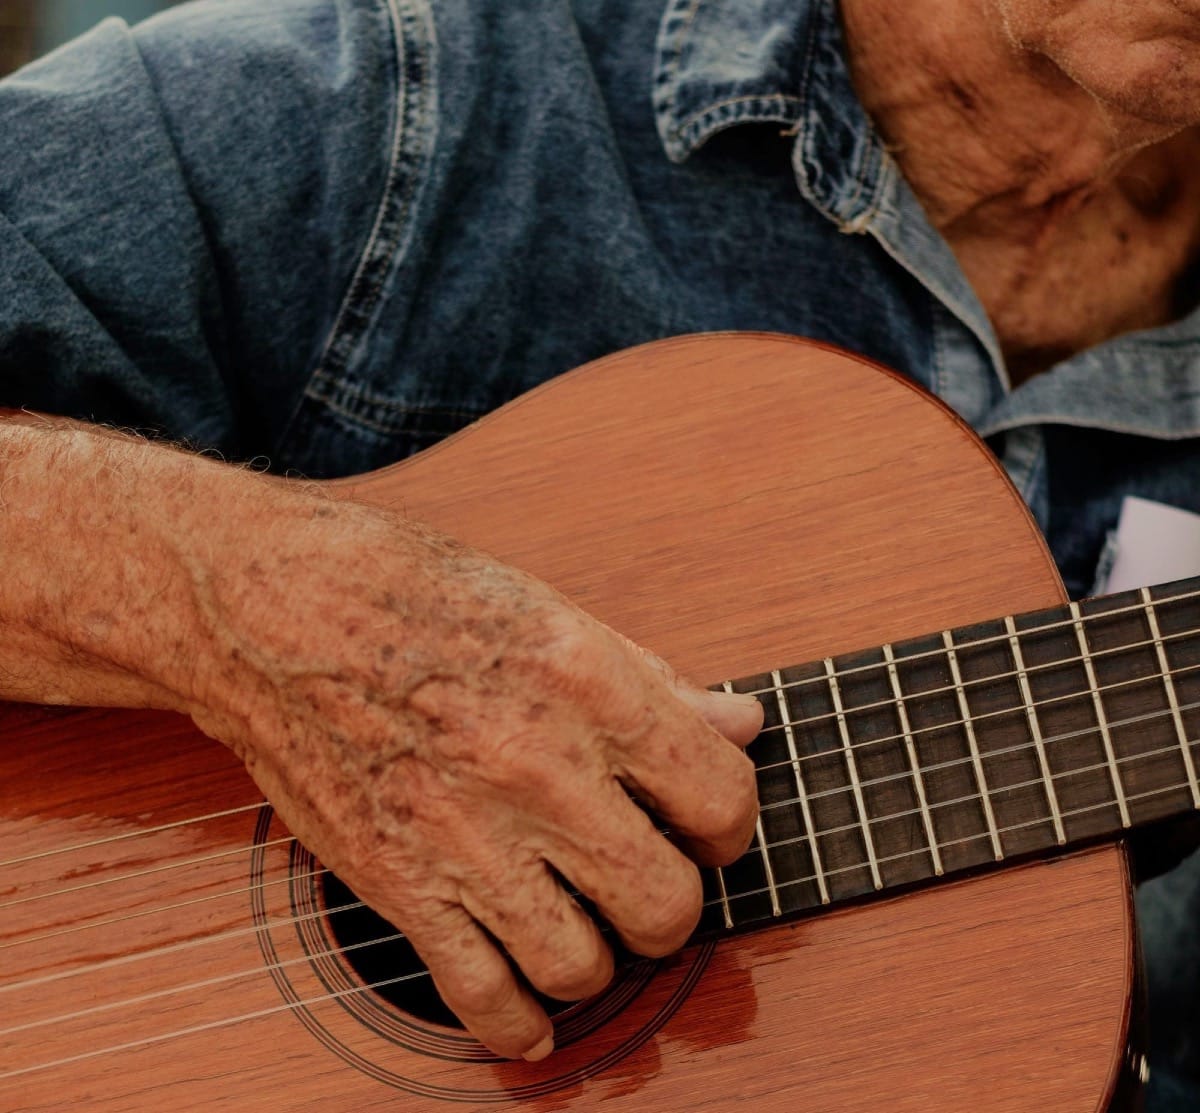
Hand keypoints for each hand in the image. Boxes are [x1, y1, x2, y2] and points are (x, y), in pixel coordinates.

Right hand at [184, 488, 761, 1059]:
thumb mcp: (549, 608)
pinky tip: (533, 1011)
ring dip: (599, 955)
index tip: (704, 824)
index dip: (728, 823)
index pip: (721, 800)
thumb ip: (654, 680)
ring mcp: (463, 836)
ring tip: (583, 919)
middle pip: (665, 904)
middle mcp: (535, 767)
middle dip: (672, 901)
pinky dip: (521, 1024)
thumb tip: (740, 726)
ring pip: (584, 965)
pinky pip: (483, 997)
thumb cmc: (409, 589)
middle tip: (648, 876)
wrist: (271, 610)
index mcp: (587, 683)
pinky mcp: (396, 884)